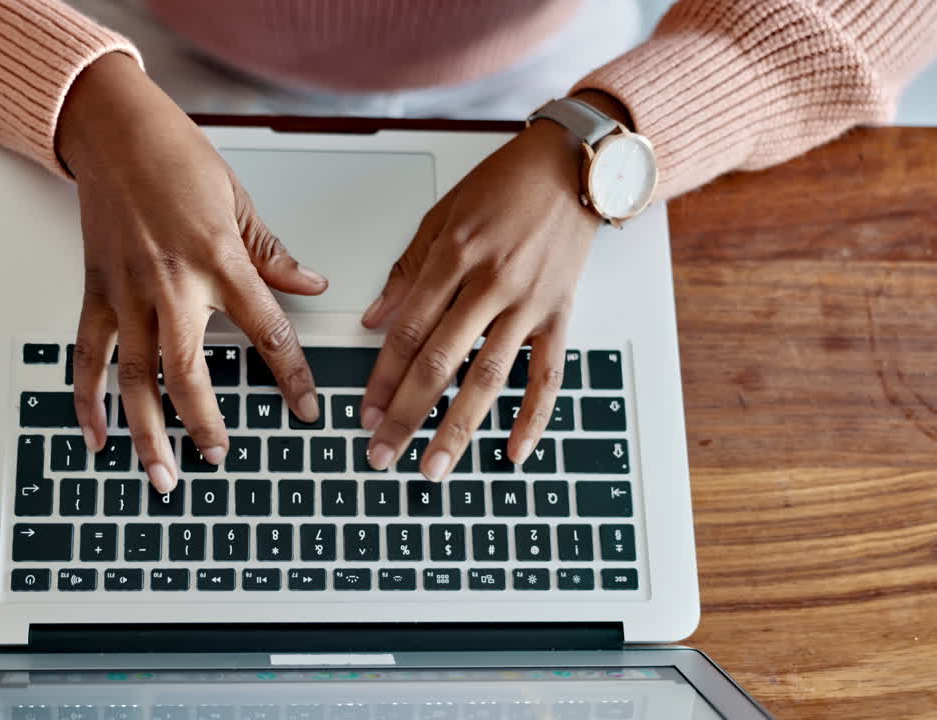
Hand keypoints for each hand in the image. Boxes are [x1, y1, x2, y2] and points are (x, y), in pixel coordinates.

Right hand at [56, 53, 324, 491]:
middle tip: (219, 456)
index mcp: (218, 261)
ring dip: (147, 431)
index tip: (306, 409)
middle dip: (204, 423)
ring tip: (161, 473)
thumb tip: (310, 287)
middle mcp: (171, 284)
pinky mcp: (95, 292)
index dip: (292, 377)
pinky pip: (88, 356)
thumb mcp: (239, 202)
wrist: (113, 131)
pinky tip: (97, 435)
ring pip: (135, 378)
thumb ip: (272, 255)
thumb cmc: (174, 157)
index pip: (266, 333)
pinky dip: (89, 400)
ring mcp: (127, 293)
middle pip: (188, 374)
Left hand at [359, 115, 602, 481]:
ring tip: (434, 465)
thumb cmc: (504, 186)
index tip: (364, 413)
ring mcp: (529, 302)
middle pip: (440, 361)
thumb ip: (407, 272)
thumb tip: (373, 321)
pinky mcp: (560, 313)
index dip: (381, 378)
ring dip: (458, 427)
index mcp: (453, 256)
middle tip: (381, 452)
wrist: (572, 165)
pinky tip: (513, 451)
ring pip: (489, 377)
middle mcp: (491, 282)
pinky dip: (532, 416)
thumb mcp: (442, 216)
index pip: (407, 332)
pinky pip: (548, 374)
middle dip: (406, 414)